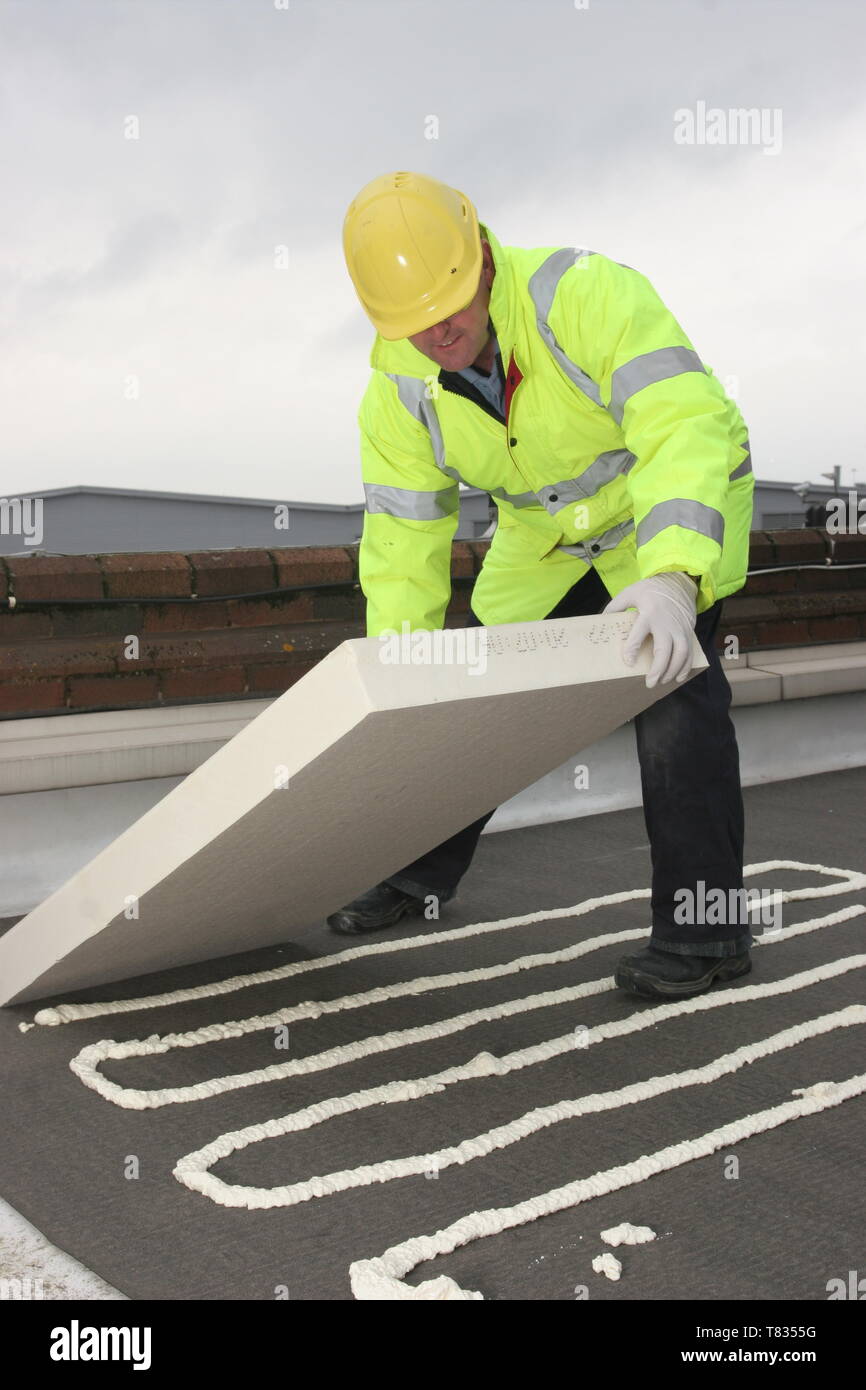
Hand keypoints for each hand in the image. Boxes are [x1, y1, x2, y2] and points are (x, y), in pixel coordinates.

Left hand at [603, 573, 697, 687]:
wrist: (678, 582)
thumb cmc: (650, 590)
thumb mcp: (630, 593)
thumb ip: (615, 607)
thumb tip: (601, 621)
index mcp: (649, 612)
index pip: (639, 633)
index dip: (632, 648)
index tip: (628, 662)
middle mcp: (666, 622)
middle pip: (664, 648)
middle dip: (658, 668)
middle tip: (650, 683)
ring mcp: (680, 627)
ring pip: (681, 652)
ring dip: (673, 670)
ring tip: (663, 682)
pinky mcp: (688, 631)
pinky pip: (690, 651)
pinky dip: (686, 666)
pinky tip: (679, 677)